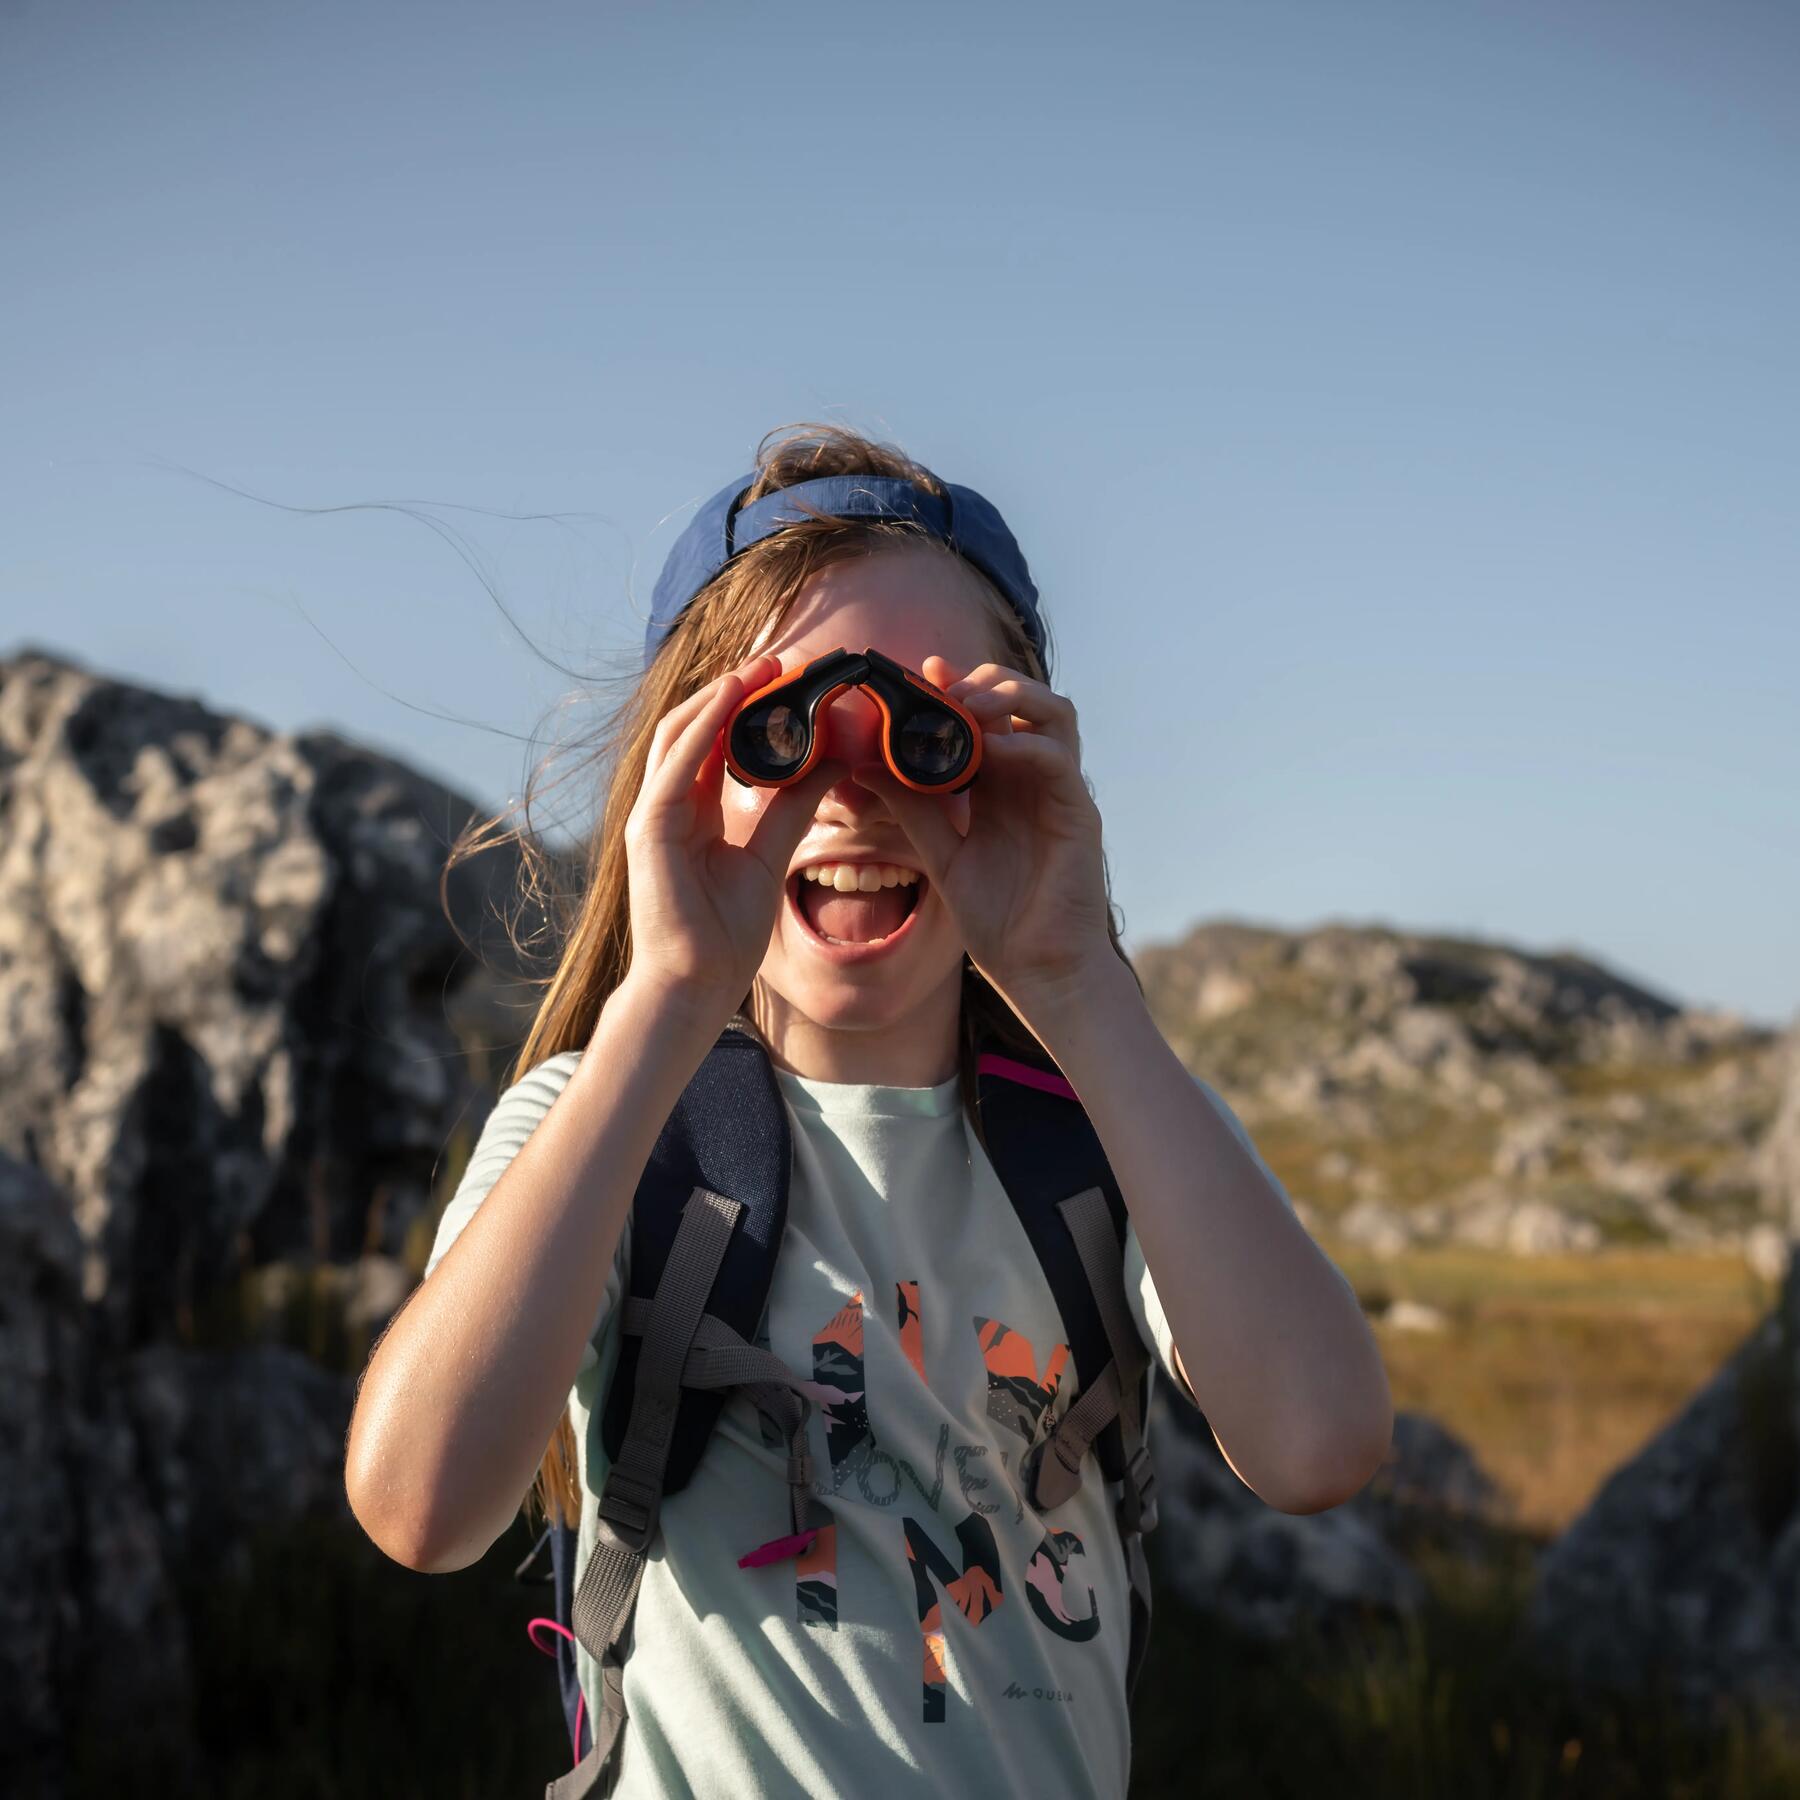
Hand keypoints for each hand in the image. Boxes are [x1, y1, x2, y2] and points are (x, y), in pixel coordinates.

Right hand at [623, 654, 845, 1019]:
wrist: (695, 985)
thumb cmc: (725, 933)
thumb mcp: (771, 855)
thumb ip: (793, 807)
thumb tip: (834, 760)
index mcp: (694, 809)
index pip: (718, 739)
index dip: (752, 704)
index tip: (793, 677)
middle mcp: (669, 803)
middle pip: (697, 726)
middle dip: (738, 689)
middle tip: (784, 659)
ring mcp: (653, 813)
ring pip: (680, 734)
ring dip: (720, 696)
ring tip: (763, 667)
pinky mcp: (648, 829)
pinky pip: (676, 766)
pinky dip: (704, 729)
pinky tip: (734, 700)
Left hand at [851, 657, 1117, 1022]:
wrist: (1038, 970)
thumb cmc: (998, 918)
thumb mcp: (940, 853)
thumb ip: (911, 808)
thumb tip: (863, 767)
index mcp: (1004, 783)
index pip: (989, 713)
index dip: (959, 685)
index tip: (923, 671)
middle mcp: (1035, 779)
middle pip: (1025, 699)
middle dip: (984, 681)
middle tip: (943, 689)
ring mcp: (1061, 792)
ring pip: (1055, 713)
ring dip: (1011, 697)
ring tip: (968, 707)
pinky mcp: (1079, 814)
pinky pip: (1059, 760)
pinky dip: (1026, 745)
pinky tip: (992, 751)